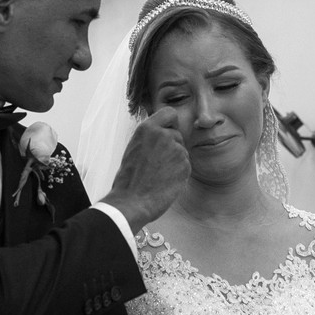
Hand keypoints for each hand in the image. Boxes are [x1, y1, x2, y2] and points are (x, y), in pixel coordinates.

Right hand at [102, 108, 188, 231]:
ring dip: (174, 161)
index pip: (170, 113)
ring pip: (182, 151)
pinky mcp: (186, 165)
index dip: (170, 123)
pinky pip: (186, 165)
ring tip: (157, 174)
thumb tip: (166, 132)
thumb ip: (151, 137)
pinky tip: (165, 182)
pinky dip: (178, 173)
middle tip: (156, 163)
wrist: (132, 202)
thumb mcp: (135, 148)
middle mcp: (164, 135)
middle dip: (171, 146)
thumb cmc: (129, 178)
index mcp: (147, 128)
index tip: (165, 133)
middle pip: (177, 134)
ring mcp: (177, 150)